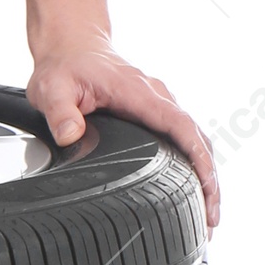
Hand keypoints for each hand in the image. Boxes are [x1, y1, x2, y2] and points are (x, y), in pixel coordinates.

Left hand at [26, 34, 219, 230]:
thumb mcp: (52, 87)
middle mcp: (157, 98)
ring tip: (208, 215)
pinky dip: (194, 164)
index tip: (207, 186)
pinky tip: (194, 190)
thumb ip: (60, 111)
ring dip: (206, 175)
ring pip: (195, 140)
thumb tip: (70, 135)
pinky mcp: (156, 113)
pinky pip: (183, 138)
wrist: (72, 47)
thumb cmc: (65, 66)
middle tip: (211, 218)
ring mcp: (159, 105)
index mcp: (138, 92)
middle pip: (197, 139)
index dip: (197, 157)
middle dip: (209, 179)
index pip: (180, 125)